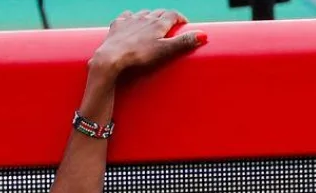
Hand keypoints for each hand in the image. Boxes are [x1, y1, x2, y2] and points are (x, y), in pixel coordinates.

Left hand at [92, 9, 206, 77]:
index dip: (180, 18)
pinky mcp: (117, 25)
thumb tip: (203, 35)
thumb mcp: (165, 51)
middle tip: (171, 25)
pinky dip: (131, 17)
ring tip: (153, 24)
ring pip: (143, 13)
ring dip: (150, 16)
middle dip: (166, 16)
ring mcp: (130, 20)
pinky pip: (126, 16)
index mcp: (158, 23)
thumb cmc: (140, 55)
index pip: (173, 14)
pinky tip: (131, 22)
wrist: (112, 57)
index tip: (184, 23)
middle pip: (158, 12)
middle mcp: (145, 18)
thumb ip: (184, 43)